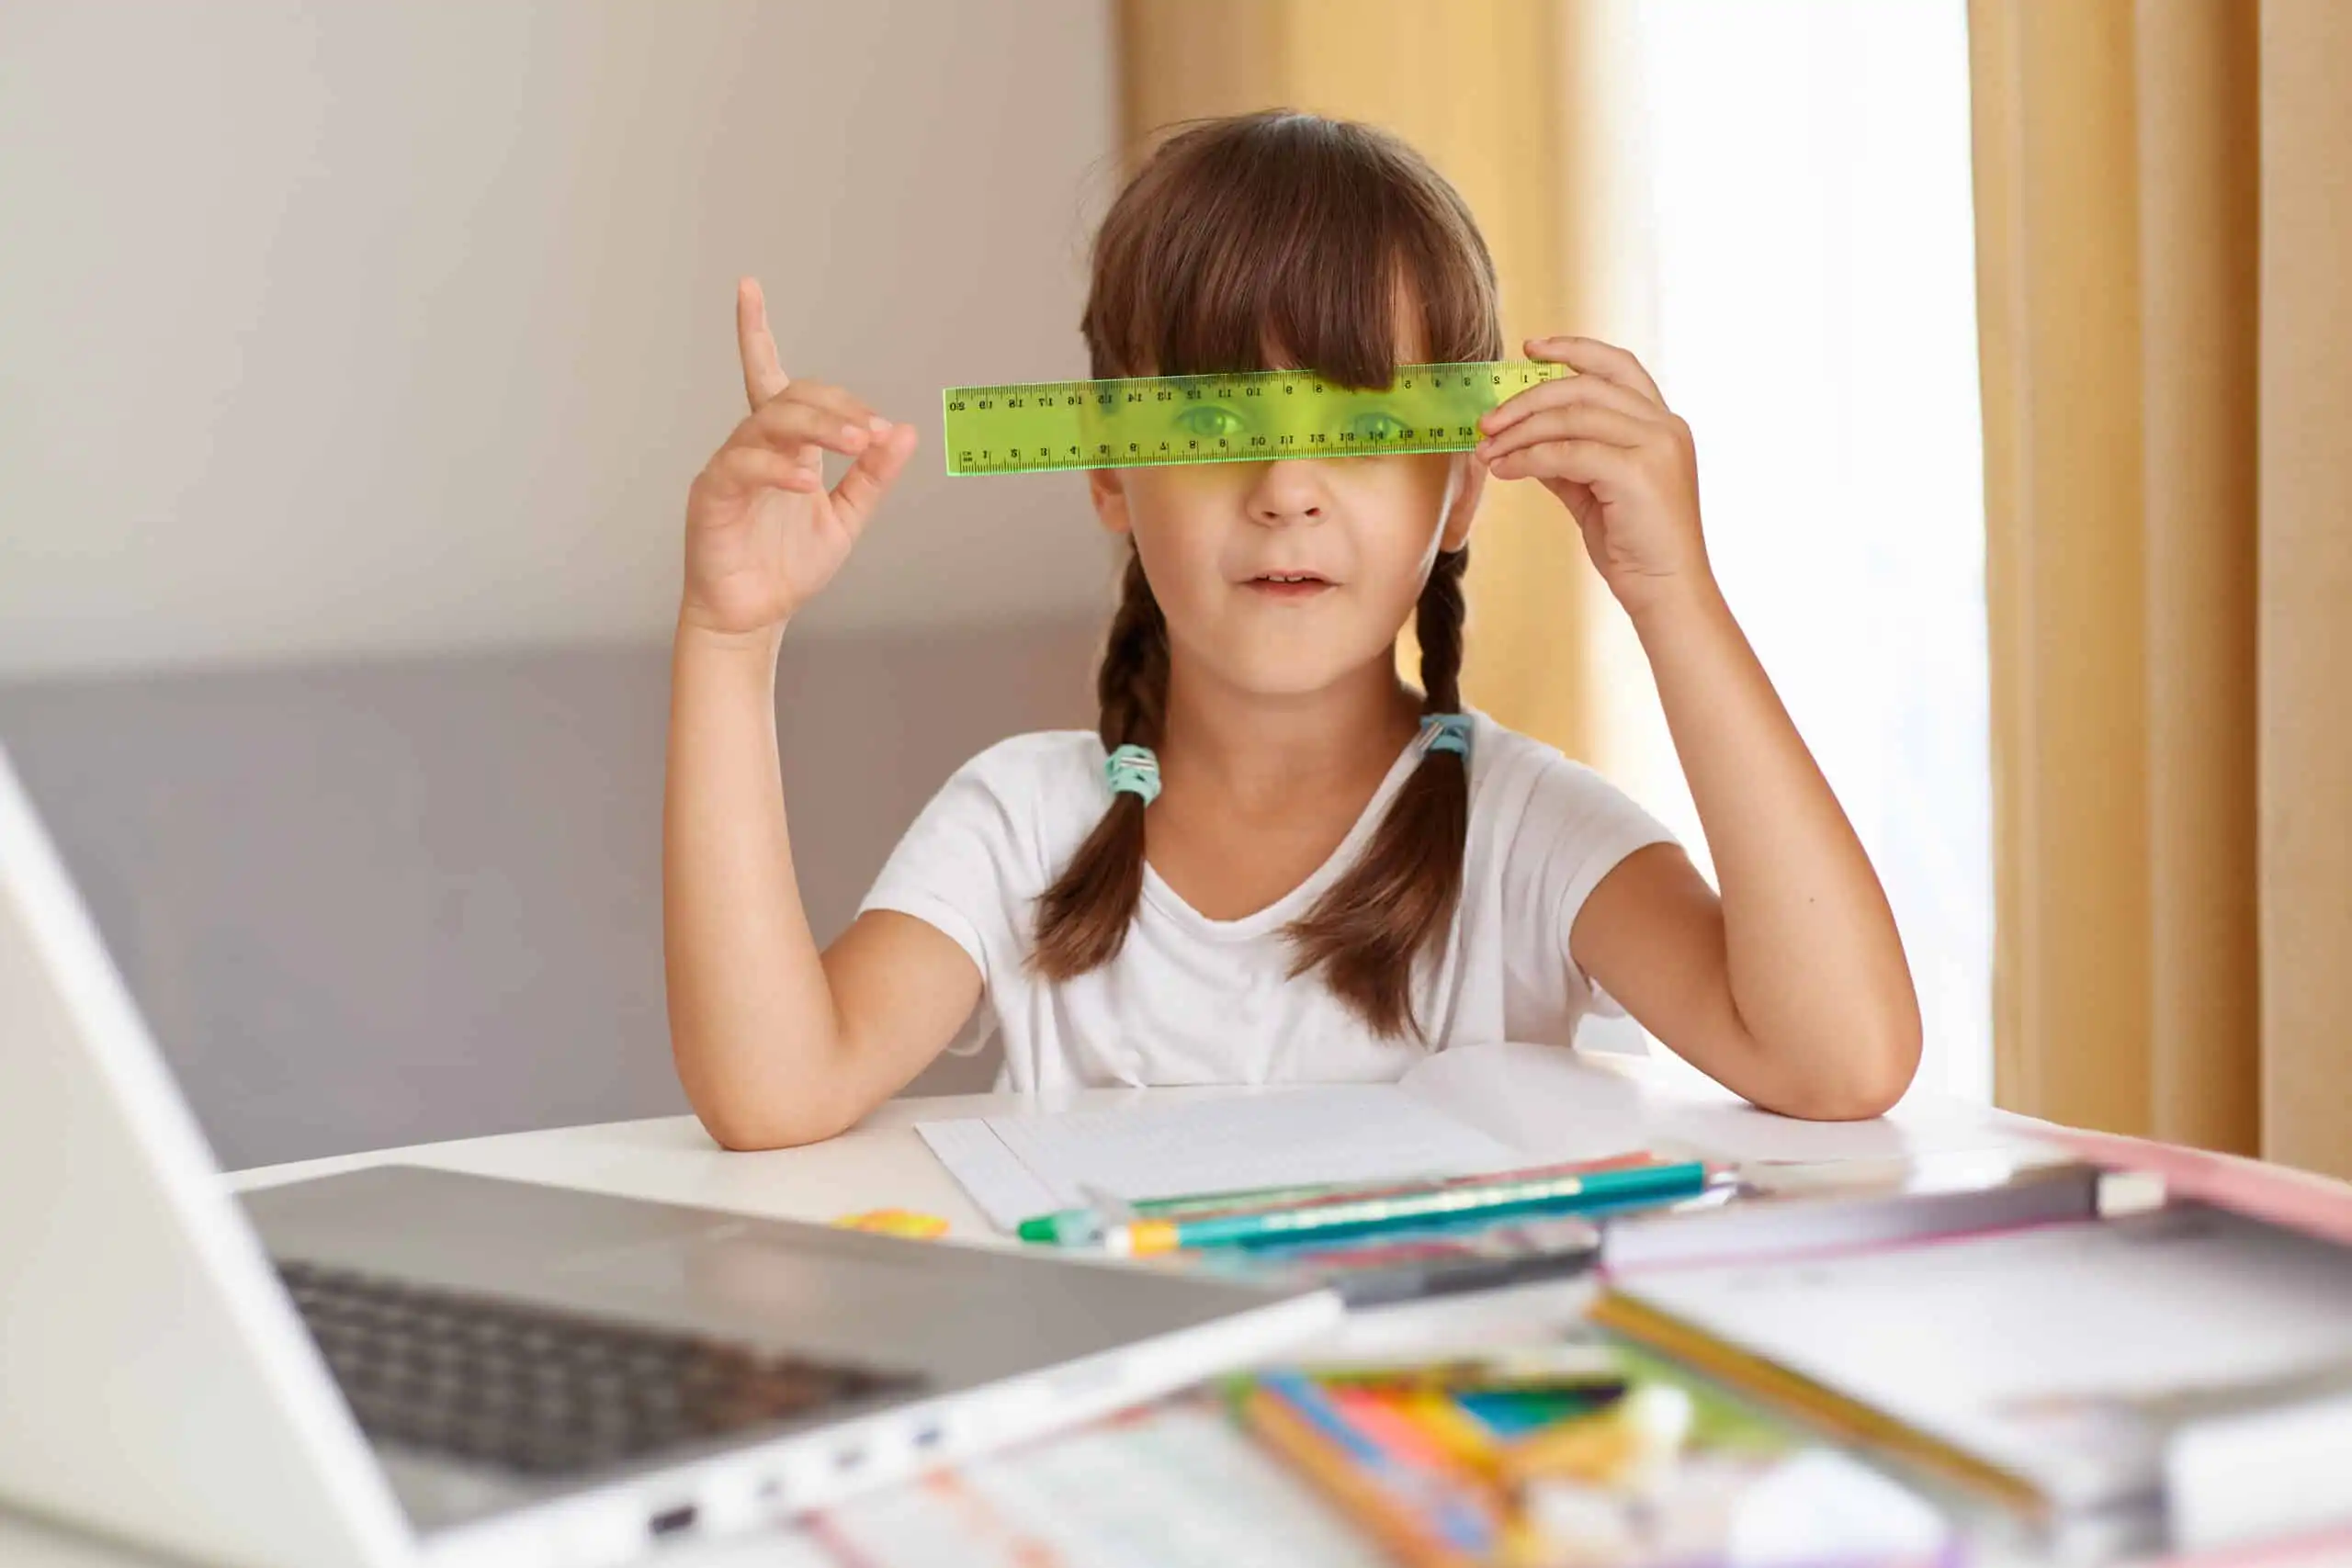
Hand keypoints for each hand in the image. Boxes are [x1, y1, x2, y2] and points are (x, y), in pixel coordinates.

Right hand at [679, 278, 920, 639]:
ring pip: (769, 424)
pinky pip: (743, 467)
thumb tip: (907, 432)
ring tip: (859, 443)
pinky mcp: (712, 497)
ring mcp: (729, 468)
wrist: (755, 616)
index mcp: (783, 445)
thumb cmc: (790, 566)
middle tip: (875, 432)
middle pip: (788, 399)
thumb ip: (873, 476)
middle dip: (836, 407)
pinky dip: (778, 469)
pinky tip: (808, 481)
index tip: (748, 286)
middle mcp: (753, 446)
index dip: (755, 332)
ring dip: (818, 427)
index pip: (768, 376)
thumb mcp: (847, 519)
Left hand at [1474, 336, 1710, 619]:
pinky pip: (1568, 452)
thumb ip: (1568, 460)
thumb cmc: (1634, 547)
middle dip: (1528, 400)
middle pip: (1584, 387)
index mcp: (1662, 423)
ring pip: (1573, 416)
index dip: (1574, 349)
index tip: (1530, 349)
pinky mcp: (1639, 472)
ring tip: (1488, 450)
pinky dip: (1528, 458)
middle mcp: (1664, 426)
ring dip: (1520, 431)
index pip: (1617, 366)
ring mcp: (1656, 446)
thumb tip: (1522, 440)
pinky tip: (1505, 470)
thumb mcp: (1596, 492)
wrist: (1667, 593)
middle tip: (1488, 422)